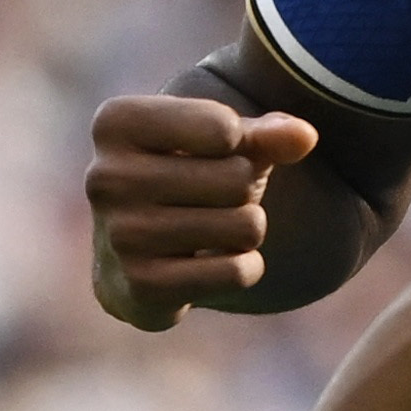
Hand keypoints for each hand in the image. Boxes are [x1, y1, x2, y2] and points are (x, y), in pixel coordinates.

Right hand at [87, 95, 317, 330]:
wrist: (137, 250)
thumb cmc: (187, 172)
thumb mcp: (226, 140)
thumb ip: (268, 133)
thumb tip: (304, 137)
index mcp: (117, 123)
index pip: (224, 127)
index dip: (238, 142)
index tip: (209, 151)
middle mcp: (105, 177)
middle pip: (238, 179)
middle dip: (245, 189)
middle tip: (213, 197)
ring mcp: (119, 236)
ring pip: (246, 226)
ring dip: (247, 228)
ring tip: (213, 226)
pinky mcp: (141, 287)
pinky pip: (238, 271)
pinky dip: (246, 267)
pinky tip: (214, 262)